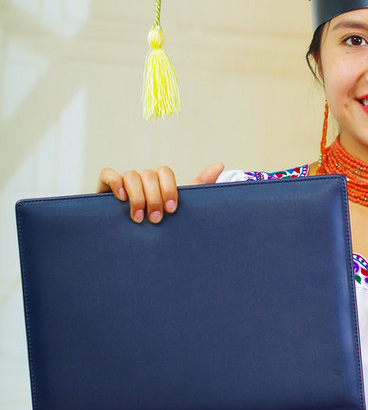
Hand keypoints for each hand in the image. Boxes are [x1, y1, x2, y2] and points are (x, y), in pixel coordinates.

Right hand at [96, 162, 223, 222]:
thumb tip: (220, 165)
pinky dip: (115, 183)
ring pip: (132, 175)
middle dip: (154, 198)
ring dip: (137, 197)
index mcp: (159, 181)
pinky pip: (108, 174)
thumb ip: (199, 186)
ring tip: (139, 218)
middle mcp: (142, 178)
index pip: (165, 172)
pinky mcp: (105, 186)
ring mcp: (124, 181)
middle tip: (157, 219)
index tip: (172, 210)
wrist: (131, 243)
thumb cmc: (158, 224)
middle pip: (149, 174)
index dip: (169, 189)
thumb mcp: (179, 207)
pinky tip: (121, 198)